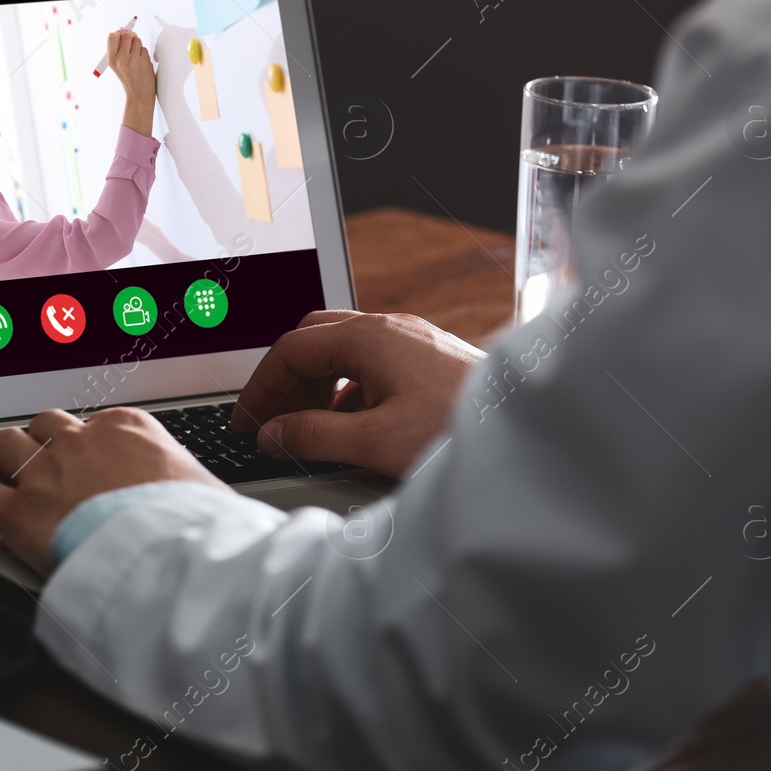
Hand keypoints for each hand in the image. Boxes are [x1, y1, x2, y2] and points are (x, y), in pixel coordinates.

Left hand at [0, 407, 221, 573]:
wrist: (171, 556)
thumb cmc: (198, 528)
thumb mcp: (205, 492)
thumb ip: (188, 488)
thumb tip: (207, 505)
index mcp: (128, 428)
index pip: (94, 424)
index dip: (86, 449)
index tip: (88, 469)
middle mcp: (81, 441)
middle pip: (44, 426)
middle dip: (42, 448)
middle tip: (48, 476)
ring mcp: (46, 472)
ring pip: (5, 446)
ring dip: (7, 466)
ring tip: (13, 489)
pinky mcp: (18, 512)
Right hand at [106, 28, 156, 137]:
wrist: (138, 95)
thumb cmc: (128, 78)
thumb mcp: (117, 65)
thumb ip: (118, 48)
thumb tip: (123, 30)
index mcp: (111, 60)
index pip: (112, 36)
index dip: (118, 33)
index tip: (122, 37)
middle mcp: (121, 59)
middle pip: (126, 35)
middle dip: (130, 37)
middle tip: (131, 44)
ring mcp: (134, 60)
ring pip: (137, 40)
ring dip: (138, 45)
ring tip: (136, 56)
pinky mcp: (145, 62)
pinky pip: (144, 49)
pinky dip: (144, 54)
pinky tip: (142, 63)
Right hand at [228, 311, 485, 478]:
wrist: (523, 432)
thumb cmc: (457, 430)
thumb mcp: (374, 441)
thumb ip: (314, 436)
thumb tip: (274, 434)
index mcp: (369, 338)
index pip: (292, 350)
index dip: (261, 388)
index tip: (247, 422)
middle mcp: (390, 329)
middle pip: (314, 340)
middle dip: (285, 379)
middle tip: (269, 419)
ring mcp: (412, 340)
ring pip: (343, 350)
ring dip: (315, 385)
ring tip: (304, 426)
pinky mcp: (429, 359)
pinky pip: (371, 363)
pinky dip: (345, 389)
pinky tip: (350, 423)